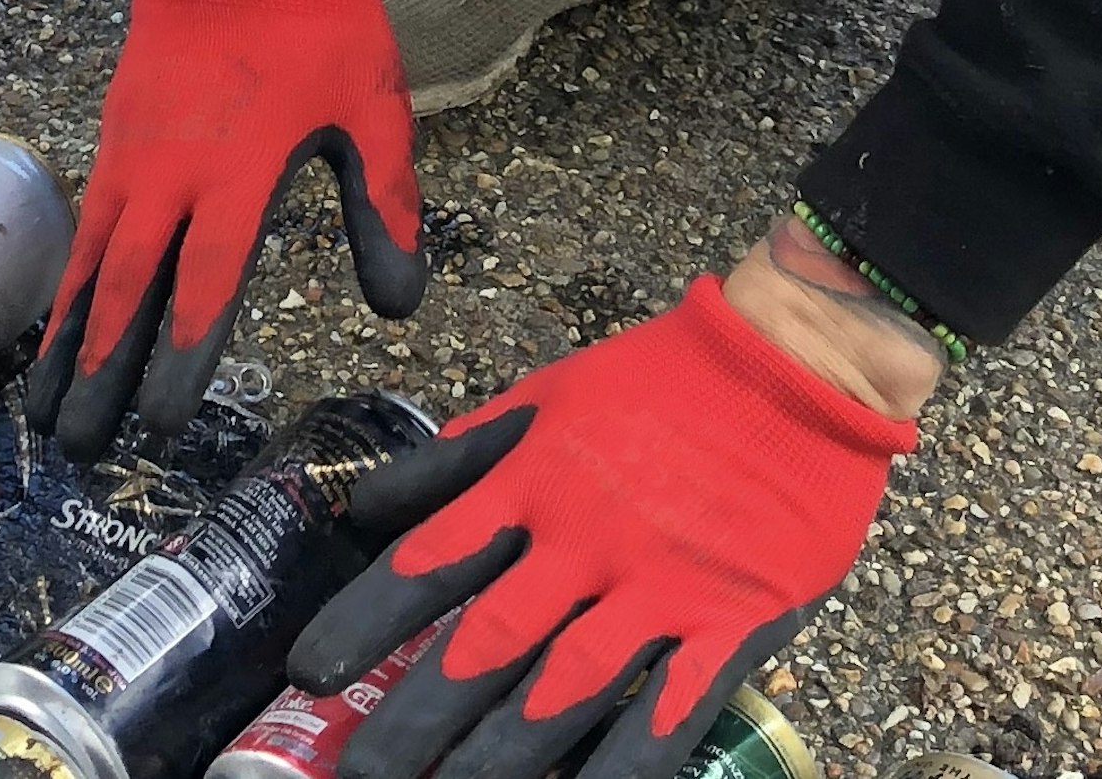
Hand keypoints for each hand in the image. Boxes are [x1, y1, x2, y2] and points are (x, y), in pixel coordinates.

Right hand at [23, 0, 425, 456]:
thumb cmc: (320, 27)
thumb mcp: (372, 114)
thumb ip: (384, 211)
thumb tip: (402, 307)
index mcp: (239, 175)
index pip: (205, 285)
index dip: (183, 358)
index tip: (164, 424)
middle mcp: (173, 174)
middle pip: (129, 289)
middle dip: (103, 373)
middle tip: (80, 449)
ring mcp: (134, 153)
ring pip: (92, 262)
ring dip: (68, 338)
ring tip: (43, 408)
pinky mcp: (115, 132)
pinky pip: (87, 222)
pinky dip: (69, 279)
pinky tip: (59, 319)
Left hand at [292, 279, 915, 778]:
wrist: (792, 364)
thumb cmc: (664, 379)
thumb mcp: (549, 396)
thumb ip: (462, 458)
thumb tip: (373, 505)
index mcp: (534, 480)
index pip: (431, 559)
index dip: (365, 620)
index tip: (309, 673)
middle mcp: (584, 539)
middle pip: (485, 643)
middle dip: (414, 719)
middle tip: (359, 776)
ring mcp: (658, 587)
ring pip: (562, 690)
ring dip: (498, 759)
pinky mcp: (728, 624)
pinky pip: (667, 714)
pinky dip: (622, 769)